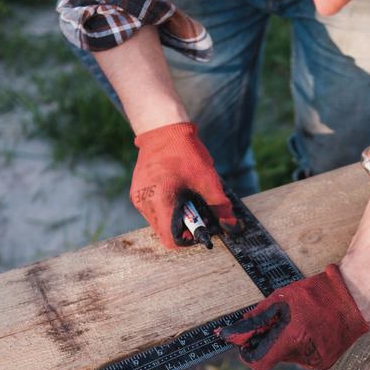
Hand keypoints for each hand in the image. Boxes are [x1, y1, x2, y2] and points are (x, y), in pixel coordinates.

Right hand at [130, 122, 241, 248]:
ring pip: (159, 222)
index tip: (202, 225)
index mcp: (161, 202)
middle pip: (166, 232)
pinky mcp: (136, 192)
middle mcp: (145, 204)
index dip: (190, 238)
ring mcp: (138, 198)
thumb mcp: (208, 180)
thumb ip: (220, 207)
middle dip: (184, 226)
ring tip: (187, 195)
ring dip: (175, 217)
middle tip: (198, 208)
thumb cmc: (186, 152)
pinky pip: (153, 210)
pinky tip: (176, 189)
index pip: (172, 240)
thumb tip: (233, 227)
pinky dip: (166, 207)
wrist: (163, 129)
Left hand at [217, 264, 369, 369]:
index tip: (246, 343)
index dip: (248, 354)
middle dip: (269, 342)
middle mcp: (305, 355)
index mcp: (293, 338)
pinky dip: (300, 344)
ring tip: (299, 321)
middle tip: (275, 323)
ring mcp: (317, 360)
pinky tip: (309, 328)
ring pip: (287, 356)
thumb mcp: (281, 299)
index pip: (259, 362)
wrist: (353, 297)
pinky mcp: (325, 362)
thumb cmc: (315, 293)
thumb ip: (256, 319)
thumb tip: (234, 332)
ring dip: (285, 342)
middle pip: (273, 356)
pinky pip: (302, 356)